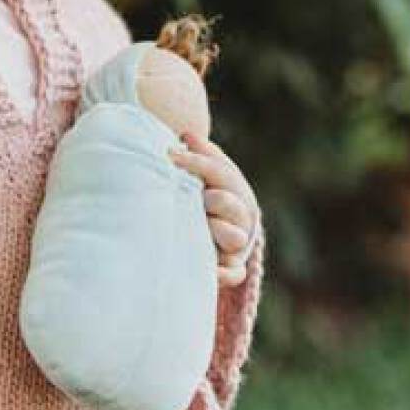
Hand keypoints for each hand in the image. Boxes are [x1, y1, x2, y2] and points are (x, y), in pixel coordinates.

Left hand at [167, 129, 259, 286]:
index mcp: (235, 189)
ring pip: (234, 236)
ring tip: (204, 225)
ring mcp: (236, 243)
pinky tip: (211, 272)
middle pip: (228, 201)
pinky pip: (232, 274)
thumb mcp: (205, 175)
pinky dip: (223, 274)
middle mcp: (240, 216)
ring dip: (218, 229)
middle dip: (212, 197)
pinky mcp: (231, 268)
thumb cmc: (205, 198)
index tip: (169, 154)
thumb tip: (186, 134)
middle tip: (198, 197)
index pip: (220, 170)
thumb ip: (200, 157)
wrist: (217, 235)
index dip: (196, 161)